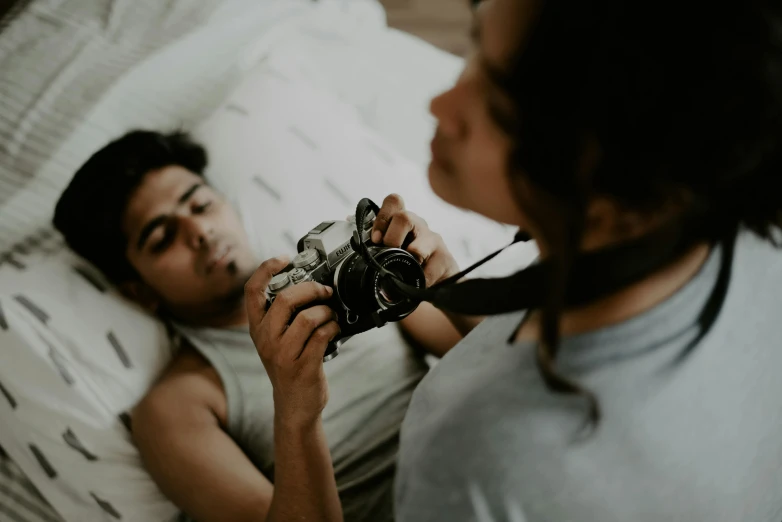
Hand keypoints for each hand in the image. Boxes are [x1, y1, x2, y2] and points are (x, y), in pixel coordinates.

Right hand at [245, 257, 340, 429]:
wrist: (294, 407)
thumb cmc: (289, 367)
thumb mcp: (276, 341)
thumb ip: (283, 317)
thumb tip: (308, 286)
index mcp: (257, 329)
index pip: (252, 291)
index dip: (266, 269)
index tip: (284, 259)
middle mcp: (266, 339)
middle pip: (286, 299)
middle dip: (311, 289)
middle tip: (325, 291)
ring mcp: (284, 354)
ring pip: (308, 317)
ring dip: (326, 311)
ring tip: (331, 314)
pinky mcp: (303, 366)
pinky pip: (323, 335)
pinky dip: (333, 327)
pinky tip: (335, 329)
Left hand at [371, 194, 459, 285]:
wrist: (440, 279)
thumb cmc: (411, 261)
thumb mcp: (393, 248)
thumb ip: (376, 241)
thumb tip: (352, 226)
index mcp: (403, 221)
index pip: (394, 202)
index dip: (382, 217)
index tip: (375, 239)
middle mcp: (418, 226)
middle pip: (404, 217)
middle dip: (391, 238)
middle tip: (388, 254)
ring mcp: (433, 241)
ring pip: (418, 246)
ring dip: (408, 260)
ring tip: (405, 271)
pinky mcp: (444, 259)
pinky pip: (429, 271)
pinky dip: (420, 280)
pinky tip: (419, 283)